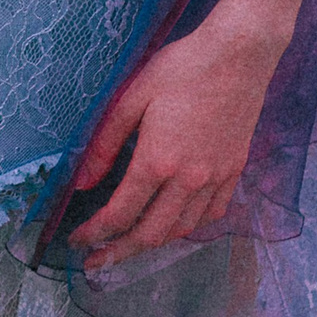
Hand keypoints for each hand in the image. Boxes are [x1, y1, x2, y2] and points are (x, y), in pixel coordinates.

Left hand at [64, 11, 288, 260]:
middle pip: (150, 234)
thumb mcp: (131, 98)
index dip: (94, 234)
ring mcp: (216, 177)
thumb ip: (104, 144)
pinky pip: (212, 213)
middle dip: (119, 253)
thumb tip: (83, 183)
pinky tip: (175, 222)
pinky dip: (190, 226)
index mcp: (157, 161)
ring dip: (153, 243)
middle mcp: (188, 179)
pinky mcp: (235, 170)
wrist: (239, 54)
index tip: (77, 241)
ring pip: (182, 229)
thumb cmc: (182, 67)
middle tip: (96, 262)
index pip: (120, 214)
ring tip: (131, 244)